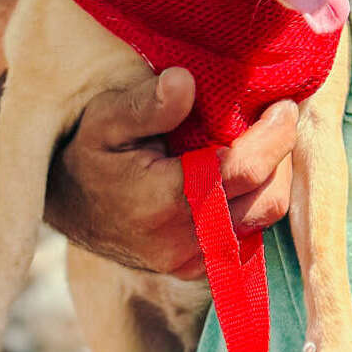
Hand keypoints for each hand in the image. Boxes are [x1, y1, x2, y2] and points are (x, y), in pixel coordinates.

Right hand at [45, 68, 297, 278]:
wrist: (66, 207)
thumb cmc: (88, 154)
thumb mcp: (106, 119)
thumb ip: (148, 104)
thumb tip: (185, 80)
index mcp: (167, 200)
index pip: (247, 169)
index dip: (276, 135)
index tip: (284, 106)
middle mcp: (184, 240)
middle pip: (267, 198)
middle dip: (281, 156)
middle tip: (278, 119)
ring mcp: (192, 262)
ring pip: (263, 219)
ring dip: (272, 179)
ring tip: (265, 143)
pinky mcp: (197, 271)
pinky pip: (248, 236)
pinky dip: (254, 203)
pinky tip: (245, 175)